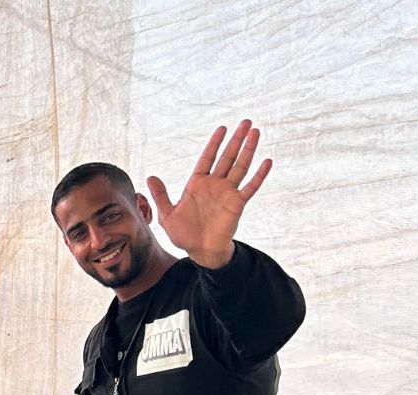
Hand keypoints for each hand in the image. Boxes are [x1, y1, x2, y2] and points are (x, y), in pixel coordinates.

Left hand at [148, 119, 271, 268]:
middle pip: (227, 157)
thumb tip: (150, 177)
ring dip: (249, 150)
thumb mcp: (167, 215)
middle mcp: (214, 185)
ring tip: (255, 132)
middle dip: (236, 140)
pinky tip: (267, 161)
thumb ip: (161, 195)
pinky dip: (259, 175)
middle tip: (246, 122)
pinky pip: (250, 186)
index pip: (208, 158)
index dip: (215, 143)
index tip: (222, 128)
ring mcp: (227, 193)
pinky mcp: (238, 203)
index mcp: (197, 184)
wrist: (200, 251)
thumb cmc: (184, 234)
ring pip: (240, 166)